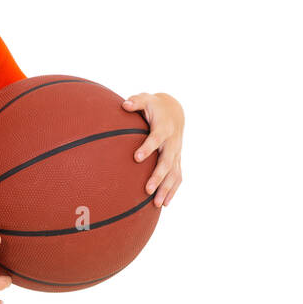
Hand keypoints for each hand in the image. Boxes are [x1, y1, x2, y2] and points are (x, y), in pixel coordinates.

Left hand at [121, 92, 183, 206]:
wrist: (175, 111)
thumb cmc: (155, 106)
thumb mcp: (146, 99)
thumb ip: (135, 101)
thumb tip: (124, 104)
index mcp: (163, 128)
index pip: (155, 139)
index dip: (147, 148)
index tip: (136, 158)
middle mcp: (172, 142)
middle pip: (166, 161)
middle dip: (158, 176)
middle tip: (147, 190)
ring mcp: (176, 153)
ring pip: (173, 173)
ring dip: (166, 189)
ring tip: (157, 204)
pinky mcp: (177, 160)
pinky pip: (177, 177)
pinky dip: (173, 190)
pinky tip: (165, 204)